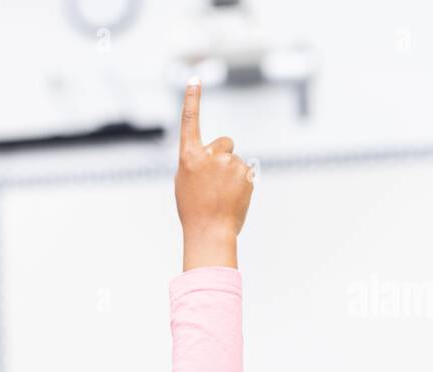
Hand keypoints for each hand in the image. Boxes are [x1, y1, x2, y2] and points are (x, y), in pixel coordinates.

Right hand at [174, 79, 252, 269]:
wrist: (210, 232)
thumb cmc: (194, 210)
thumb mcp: (185, 182)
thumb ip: (197, 162)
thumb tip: (214, 155)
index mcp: (189, 157)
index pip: (190, 121)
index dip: (192, 100)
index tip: (195, 79)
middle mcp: (210, 155)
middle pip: (224, 142)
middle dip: (223, 155)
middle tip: (215, 180)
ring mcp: (230, 164)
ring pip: (235, 161)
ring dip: (232, 174)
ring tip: (222, 196)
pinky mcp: (247, 173)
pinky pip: (246, 173)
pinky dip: (242, 184)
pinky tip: (233, 198)